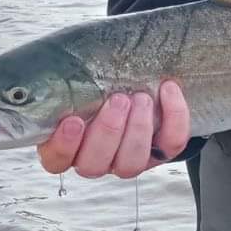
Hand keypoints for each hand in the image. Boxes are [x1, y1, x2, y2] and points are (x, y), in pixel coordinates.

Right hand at [37, 81, 189, 178]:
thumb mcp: (77, 73)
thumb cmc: (97, 75)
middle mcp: (94, 158)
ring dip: (138, 130)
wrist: (137, 75)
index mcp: (66, 144)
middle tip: (118, 100)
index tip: (74, 120)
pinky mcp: (159, 152)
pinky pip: (170, 145)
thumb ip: (67, 78)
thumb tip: (60, 66)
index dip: (64, 146)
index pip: (56, 160)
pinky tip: (168, 90)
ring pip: (130, 163)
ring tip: (141, 98)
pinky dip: (174, 118)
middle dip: (108, 132)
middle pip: (94, 164)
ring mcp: (126, 160)